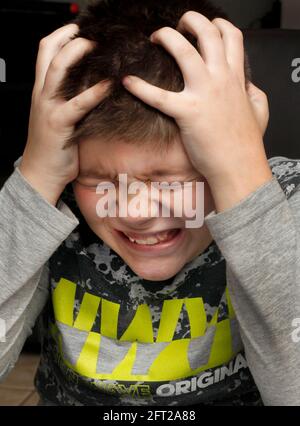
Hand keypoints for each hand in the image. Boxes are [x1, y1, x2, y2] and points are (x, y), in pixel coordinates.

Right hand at [19, 24, 110, 205]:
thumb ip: (70, 99)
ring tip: (97, 47)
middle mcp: (42, 95)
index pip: (45, 52)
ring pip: (57, 69)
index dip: (61, 36)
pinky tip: (109, 85)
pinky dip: (94, 92)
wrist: (41, 172)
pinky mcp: (59, 124)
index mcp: (42, 91)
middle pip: (49, 53)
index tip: (79, 29)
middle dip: (69, 38)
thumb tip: (95, 86)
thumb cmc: (53, 147)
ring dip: (77, 53)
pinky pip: (77, 103)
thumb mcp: (58, 116)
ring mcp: (48, 108)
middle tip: (91, 35)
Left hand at [122, 12, 272, 197]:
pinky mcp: (186, 113)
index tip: (205, 27)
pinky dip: (140, 87)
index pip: (231, 36)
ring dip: (167, 36)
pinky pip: (158, 96)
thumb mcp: (260, 110)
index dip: (218, 24)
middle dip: (190, 20)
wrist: (239, 166)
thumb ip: (253, 92)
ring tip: (156, 38)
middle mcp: (220, 79)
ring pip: (184, 50)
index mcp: (236, 78)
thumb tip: (248, 84)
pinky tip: (127, 81)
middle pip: (207, 33)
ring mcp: (204, 94)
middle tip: (177, 26)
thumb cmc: (247, 142)